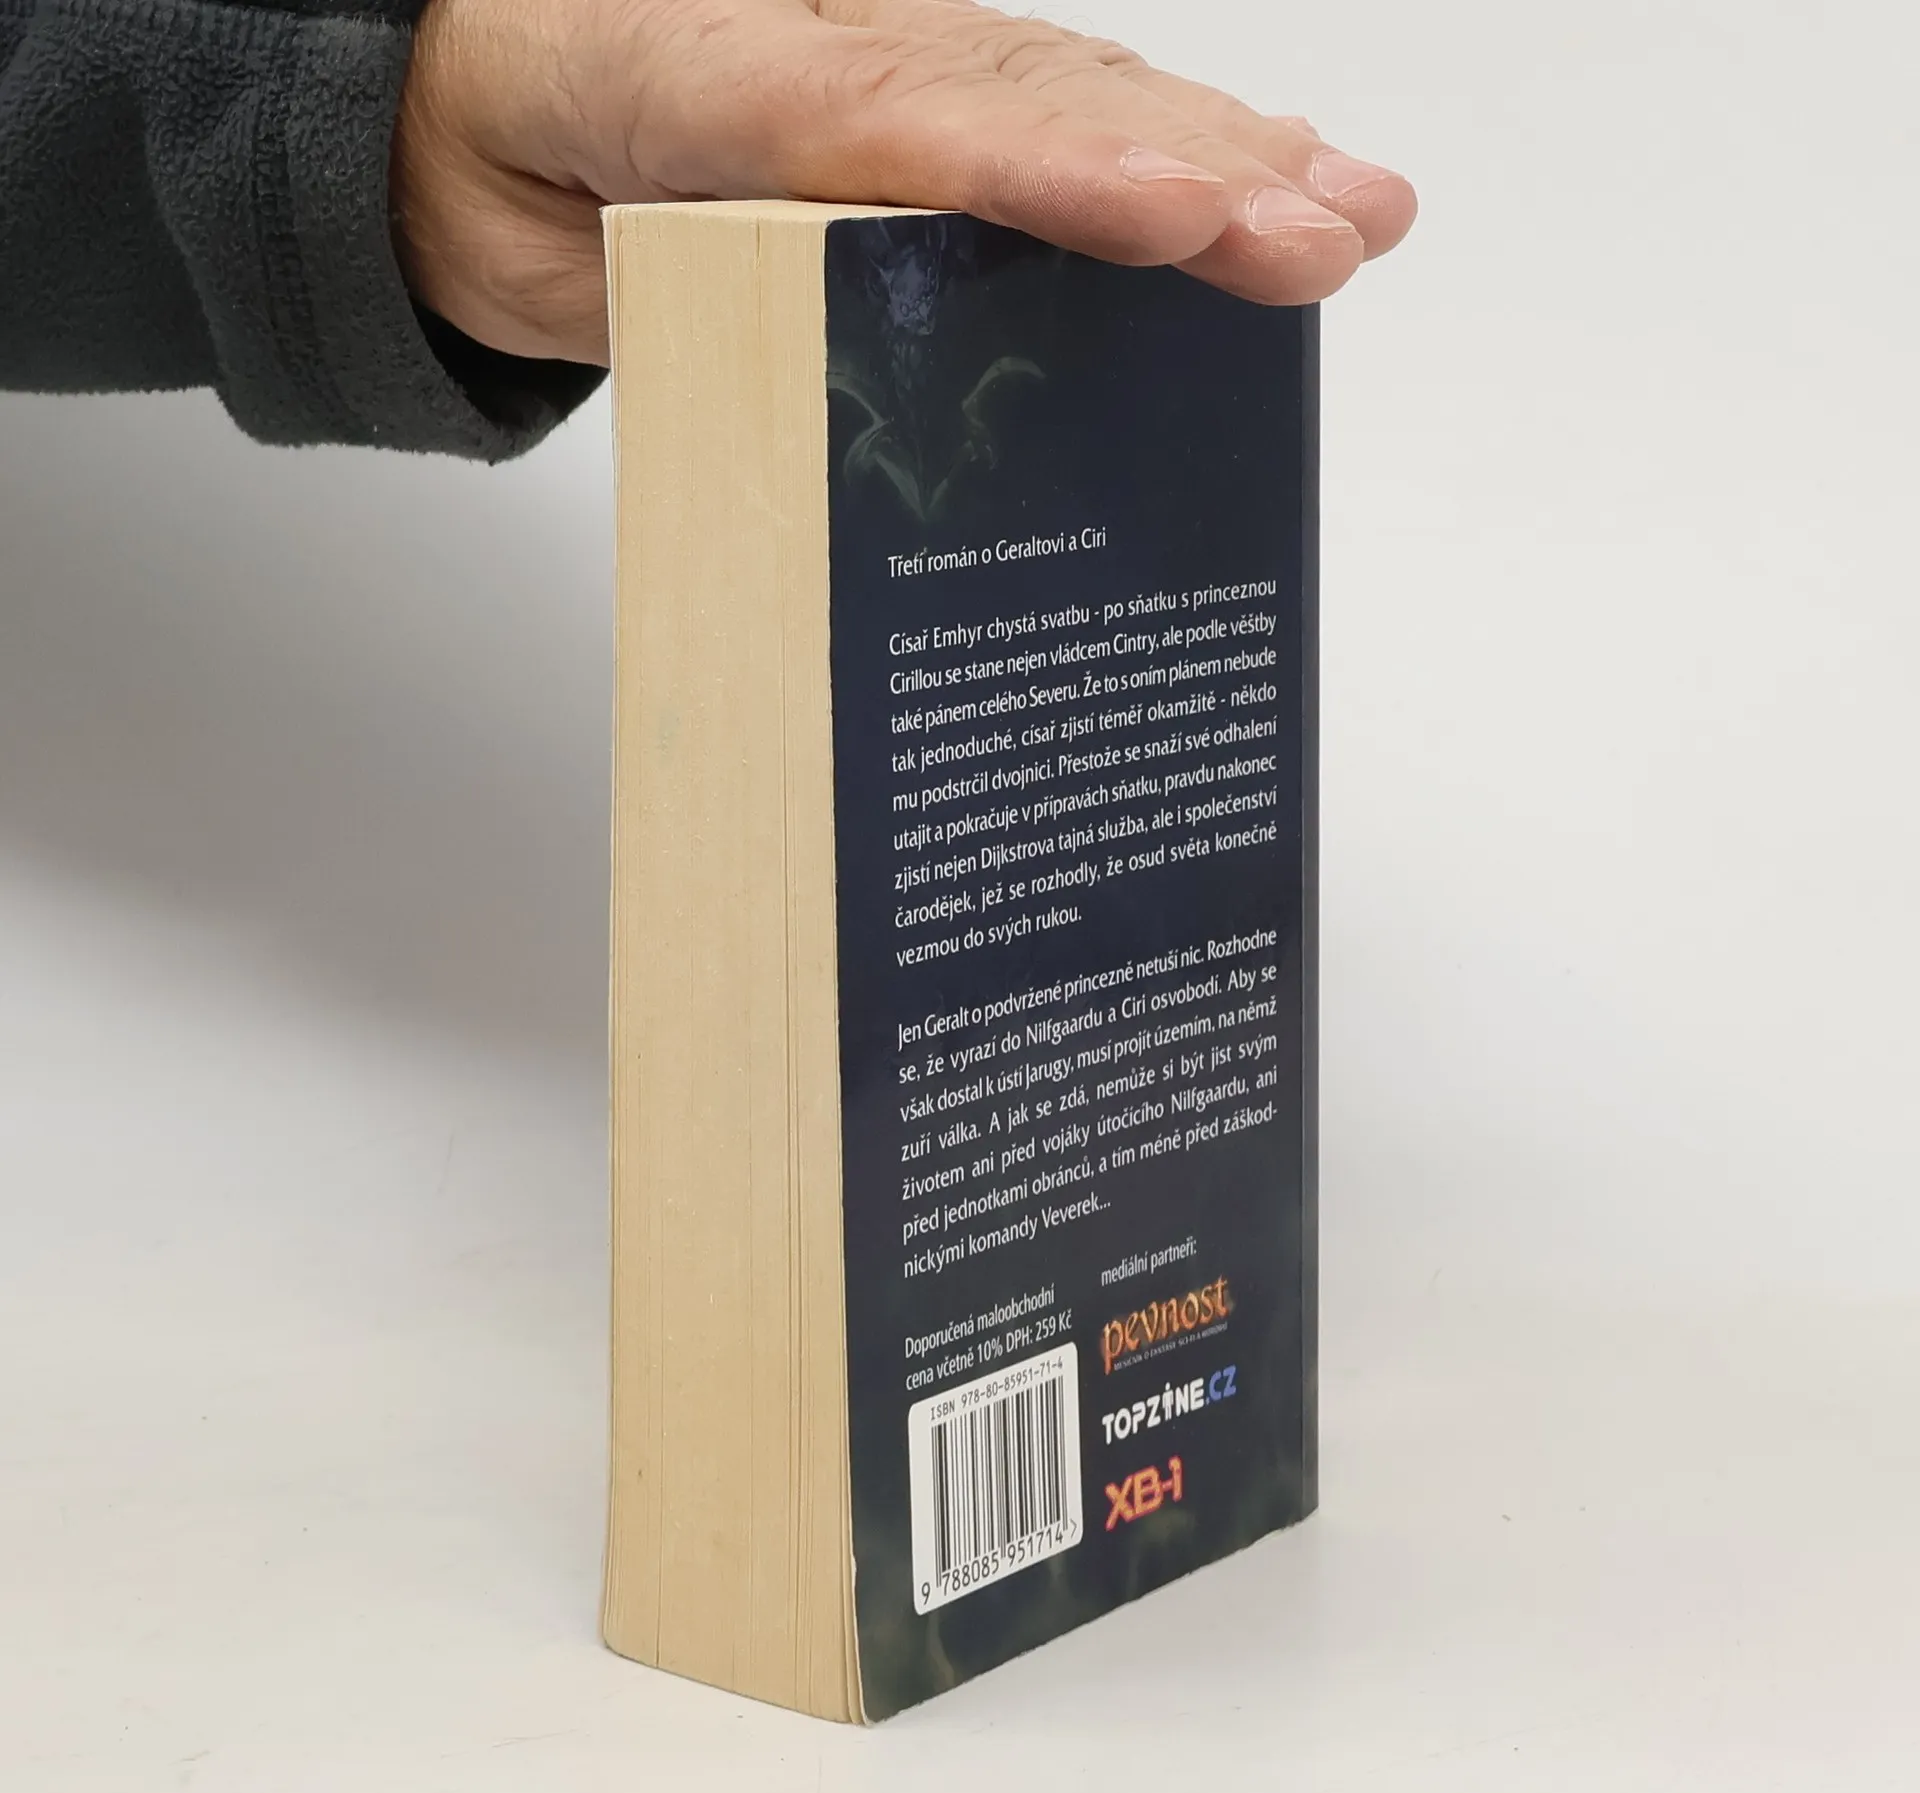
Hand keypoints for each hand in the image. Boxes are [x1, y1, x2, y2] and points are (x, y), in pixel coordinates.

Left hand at [392, 0, 1417, 365]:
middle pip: (1038, 105)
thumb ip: (701, 282)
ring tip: (1349, 215)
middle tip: (1322, 240)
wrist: (464, 116)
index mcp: (736, 74)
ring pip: (1074, 98)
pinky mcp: (916, 117)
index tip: (1174, 217)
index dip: (1054, 174)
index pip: (915, 123)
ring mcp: (893, 73)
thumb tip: (846, 357)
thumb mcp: (570, 239)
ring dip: (1221, 162)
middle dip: (1193, 177)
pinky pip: (1047, 117)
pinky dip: (1159, 151)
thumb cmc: (512, 160)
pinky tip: (1260, 175)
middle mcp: (843, 54)